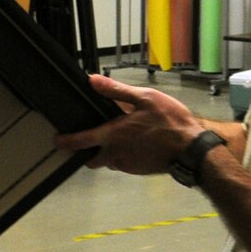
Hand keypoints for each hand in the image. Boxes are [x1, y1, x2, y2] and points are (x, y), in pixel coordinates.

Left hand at [54, 74, 202, 174]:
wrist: (192, 149)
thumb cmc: (170, 122)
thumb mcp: (144, 98)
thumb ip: (116, 91)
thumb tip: (93, 80)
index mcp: (113, 135)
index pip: (81, 141)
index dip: (66, 141)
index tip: (58, 141)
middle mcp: (116, 154)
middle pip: (93, 159)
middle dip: (89, 153)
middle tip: (93, 141)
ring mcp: (128, 164)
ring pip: (110, 161)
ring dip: (110, 153)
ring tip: (121, 138)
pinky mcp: (140, 170)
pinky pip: (125, 163)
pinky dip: (125, 155)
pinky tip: (137, 144)